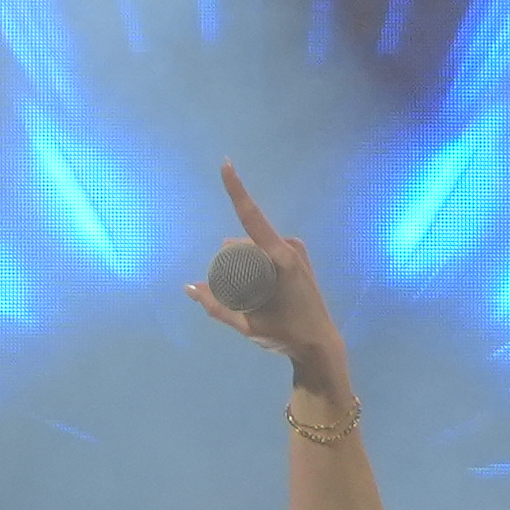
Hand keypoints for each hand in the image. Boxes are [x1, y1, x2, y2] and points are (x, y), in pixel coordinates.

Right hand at [178, 163, 345, 383]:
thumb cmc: (285, 335)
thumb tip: (189, 287)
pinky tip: (264, 293)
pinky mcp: (297, 253)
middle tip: (244, 302)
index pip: (252, 218)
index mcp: (280, 260)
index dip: (237, 190)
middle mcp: (289, 247)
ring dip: (243, 269)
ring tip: (257, 301)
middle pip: (242, 244)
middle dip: (230, 267)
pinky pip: (263, 252)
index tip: (226, 164)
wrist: (320, 345)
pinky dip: (254, 268)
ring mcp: (295, 249)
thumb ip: (216, 306)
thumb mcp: (246, 325)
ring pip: (251, 249)